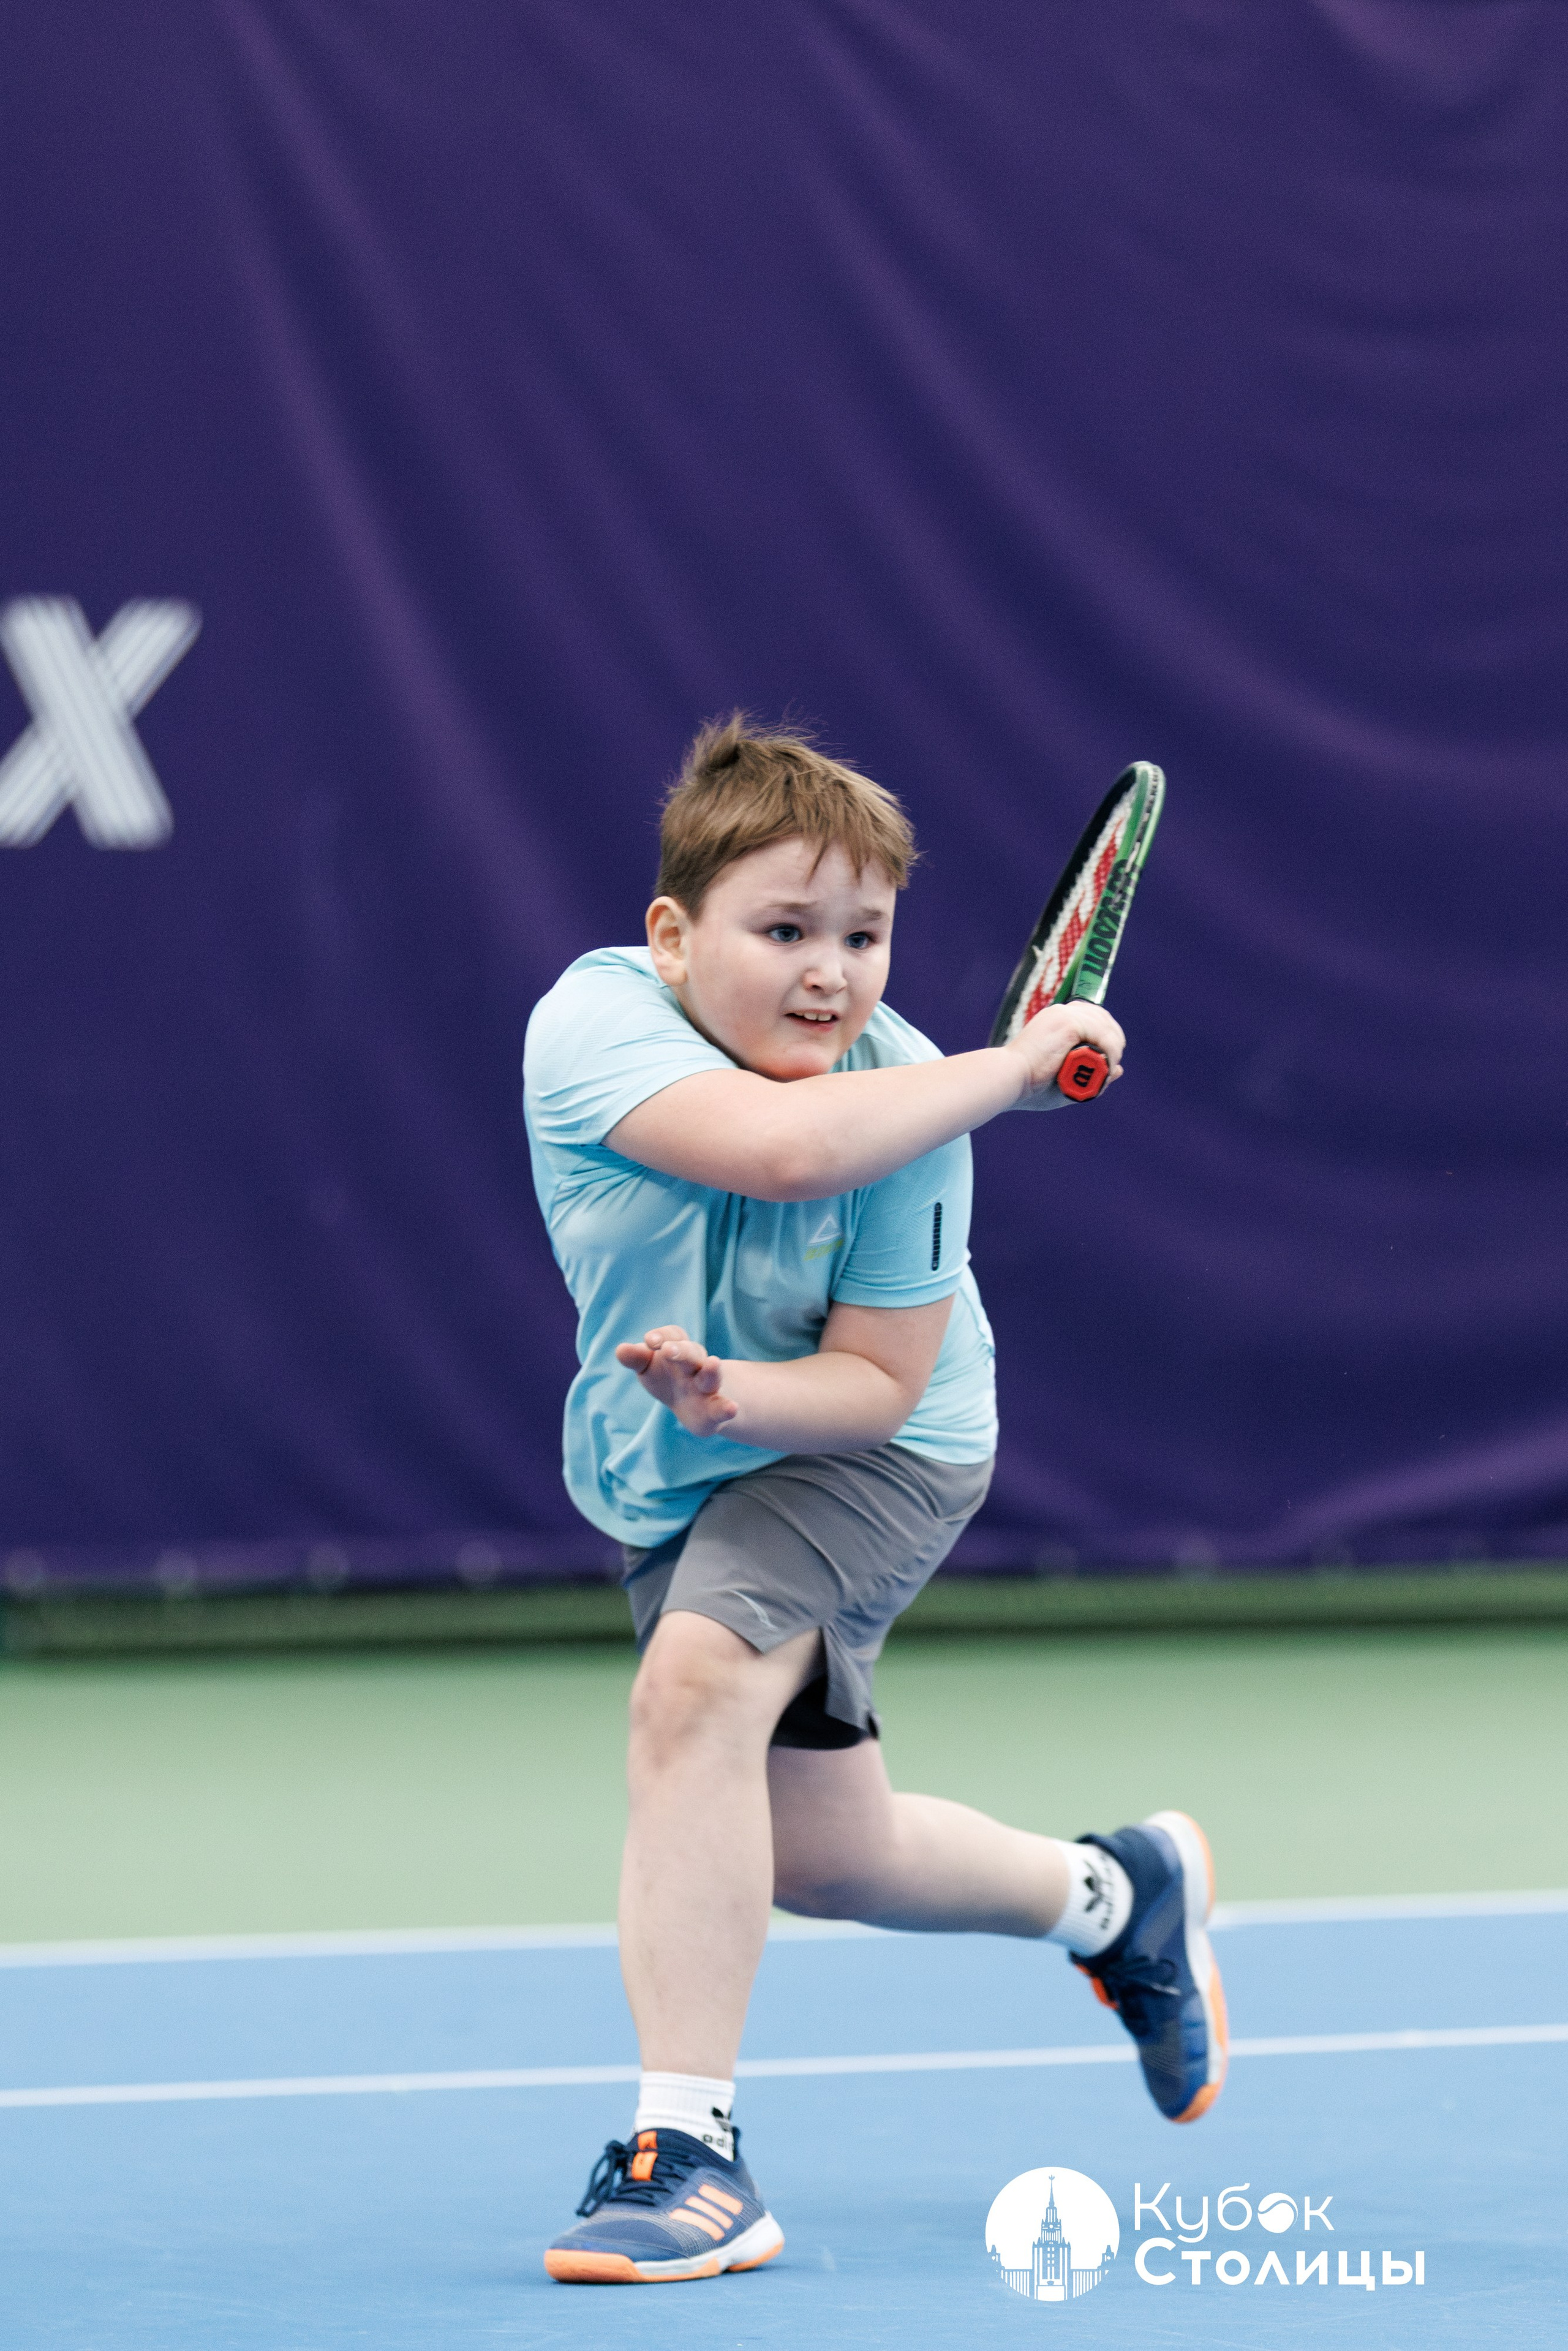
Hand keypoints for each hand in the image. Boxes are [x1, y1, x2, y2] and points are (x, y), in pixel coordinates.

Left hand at [615, 1324, 738, 1437]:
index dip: (663, 1336)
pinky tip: (732, 1408)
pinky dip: (727, 1408)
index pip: (674, 1335)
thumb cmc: (666, 1378)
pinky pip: (722, 1407)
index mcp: (678, 1349)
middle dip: (681, 1350)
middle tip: (668, 1350)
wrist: (695, 1406)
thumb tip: (620, 1350)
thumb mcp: (648, 1367)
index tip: (649, 1341)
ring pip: (711, 1376)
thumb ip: (636, 1359)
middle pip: (692, 1353)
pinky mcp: (715, 1410)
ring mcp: (707, 1387)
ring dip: (712, 1371)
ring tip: (714, 1364)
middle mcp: (696, 1364)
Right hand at [1002, 1001, 1125, 1111]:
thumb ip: (1091, 1074)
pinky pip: (1103, 1034)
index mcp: (1055, 1020)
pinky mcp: (1068, 1023)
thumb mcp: (1066, 1079)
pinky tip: (1108, 1065)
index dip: (1107, 1035)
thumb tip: (1119, 1070)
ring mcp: (1065, 1015)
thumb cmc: (1029, 1086)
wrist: (1008, 1080)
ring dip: (1113, 1049)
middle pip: (1103, 1017)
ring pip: (1106, 1026)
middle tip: (1112, 1063)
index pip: (1092, 1016)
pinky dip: (1110, 1052)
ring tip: (1108, 1069)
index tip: (1109, 1057)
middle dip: (1114, 1040)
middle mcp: (1061, 1012)